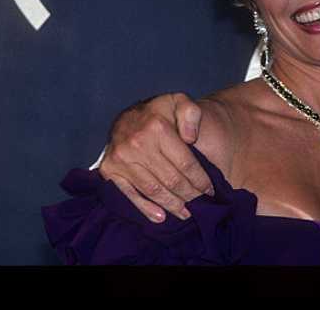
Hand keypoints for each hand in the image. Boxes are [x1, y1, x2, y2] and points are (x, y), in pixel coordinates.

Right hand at [98, 93, 212, 222]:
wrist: (133, 114)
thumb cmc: (161, 111)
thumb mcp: (180, 102)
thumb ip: (192, 113)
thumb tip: (190, 138)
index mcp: (157, 127)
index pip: (185, 163)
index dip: (200, 179)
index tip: (210, 190)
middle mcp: (137, 143)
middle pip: (170, 179)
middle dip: (189, 195)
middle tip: (200, 204)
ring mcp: (121, 158)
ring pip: (153, 189)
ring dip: (172, 205)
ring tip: (186, 213)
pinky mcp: (109, 169)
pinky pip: (129, 194)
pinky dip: (145, 208)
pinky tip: (160, 217)